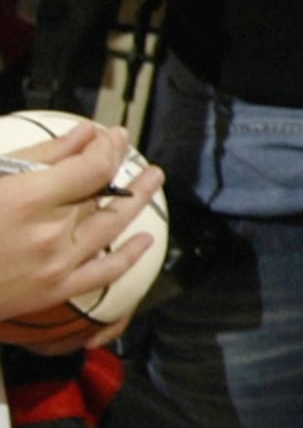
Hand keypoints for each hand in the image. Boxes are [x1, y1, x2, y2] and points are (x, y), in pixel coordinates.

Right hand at [0, 124, 158, 330]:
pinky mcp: (52, 292)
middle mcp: (47, 235)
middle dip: (117, 164)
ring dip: (136, 199)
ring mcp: (54, 267)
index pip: (91, 167)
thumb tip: (84, 134)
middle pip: (100, 193)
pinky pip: (104, 274)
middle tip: (126, 147)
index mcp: (25, 201)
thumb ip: (40, 156)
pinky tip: (143, 238)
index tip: (110, 134)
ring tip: (152, 178)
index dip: (107, 147)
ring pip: (110, 226)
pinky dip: (128, 254)